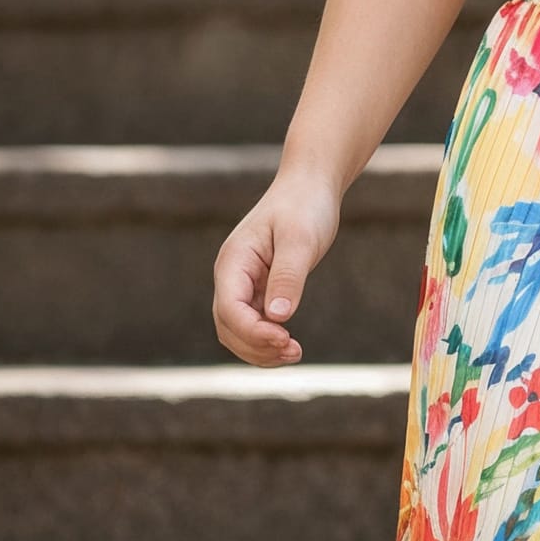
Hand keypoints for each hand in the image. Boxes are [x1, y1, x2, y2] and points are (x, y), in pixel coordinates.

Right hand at [212, 173, 342, 366]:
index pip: (230, 309)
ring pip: (238, 331)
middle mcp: (232, 276)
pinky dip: (268, 339)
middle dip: (257, 346)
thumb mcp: (300, 239)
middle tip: (295, 352)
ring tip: (295, 353)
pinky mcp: (260, 289)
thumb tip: (277, 318)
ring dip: (261, 349)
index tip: (285, 339)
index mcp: (233, 262)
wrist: (310, 186)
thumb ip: (288, 277)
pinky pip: (254, 324)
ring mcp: (244, 284)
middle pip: (229, 327)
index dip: (253, 331)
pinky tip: (290, 345)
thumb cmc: (305, 207)